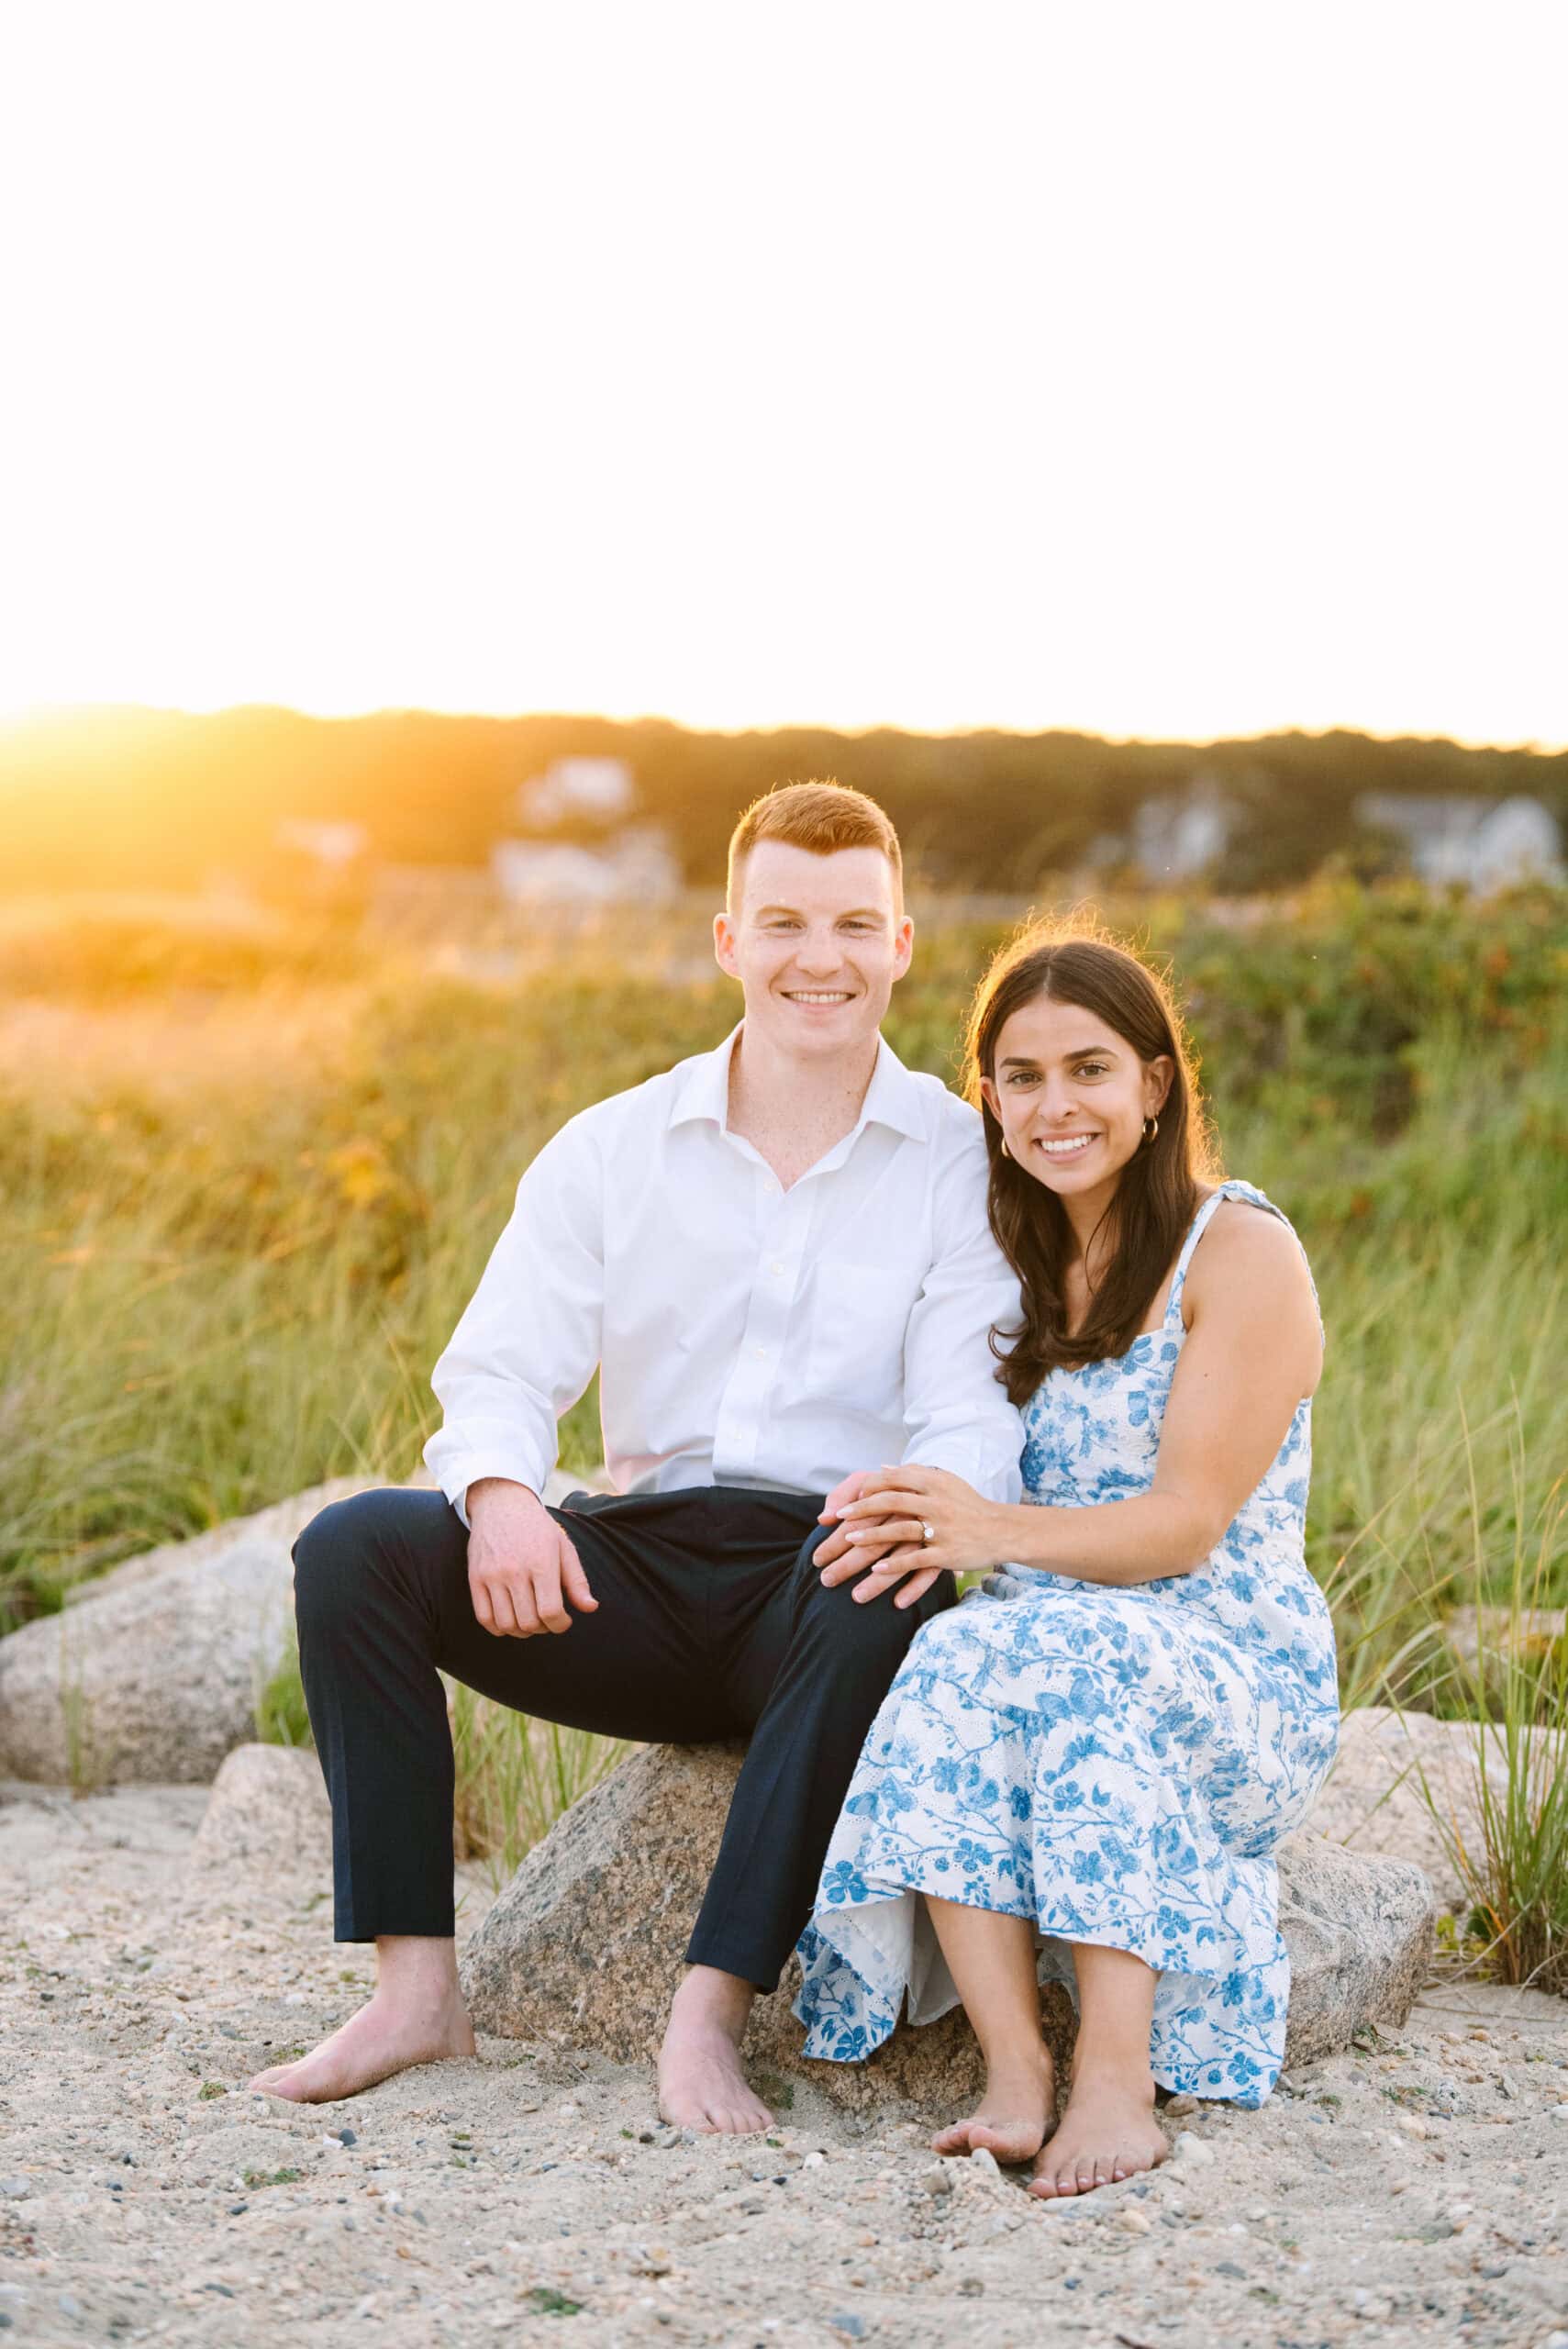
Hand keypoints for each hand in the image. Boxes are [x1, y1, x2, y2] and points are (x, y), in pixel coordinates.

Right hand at [465, 1478, 597, 1637]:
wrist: (501, 1504)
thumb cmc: (538, 1528)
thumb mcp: (563, 1547)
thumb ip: (577, 1580)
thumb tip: (590, 1608)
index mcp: (541, 1562)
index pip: (550, 1611)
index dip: (560, 1625)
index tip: (564, 1621)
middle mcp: (514, 1570)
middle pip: (528, 1622)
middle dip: (543, 1628)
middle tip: (548, 1620)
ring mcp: (492, 1575)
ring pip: (506, 1624)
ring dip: (522, 1631)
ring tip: (531, 1620)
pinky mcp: (475, 1578)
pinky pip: (484, 1618)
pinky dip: (499, 1628)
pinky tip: (510, 1619)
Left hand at [824, 1464, 1005, 1585]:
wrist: (1002, 1530)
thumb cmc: (969, 1505)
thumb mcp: (945, 1482)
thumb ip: (914, 1474)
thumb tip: (881, 1468)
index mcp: (935, 1483)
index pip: (895, 1479)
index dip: (869, 1485)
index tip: (853, 1492)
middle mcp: (937, 1503)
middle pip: (892, 1501)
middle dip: (862, 1508)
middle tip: (840, 1517)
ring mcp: (942, 1529)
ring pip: (900, 1530)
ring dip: (872, 1536)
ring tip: (850, 1541)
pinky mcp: (947, 1554)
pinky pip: (916, 1559)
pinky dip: (895, 1565)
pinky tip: (876, 1569)